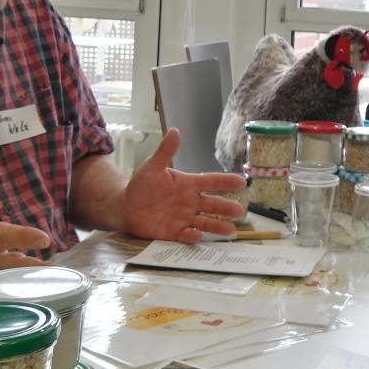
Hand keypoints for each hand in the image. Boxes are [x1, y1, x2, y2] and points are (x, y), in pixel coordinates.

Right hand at [0, 149, 52, 286]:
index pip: (4, 237)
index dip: (24, 238)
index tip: (45, 238)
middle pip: (9, 266)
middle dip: (32, 267)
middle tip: (57, 268)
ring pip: (8, 281)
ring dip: (30, 281)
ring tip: (57, 281)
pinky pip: (4, 290)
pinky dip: (21, 289)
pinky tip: (44, 288)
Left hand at [123, 129, 245, 243]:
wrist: (125, 206)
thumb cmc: (142, 185)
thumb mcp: (152, 167)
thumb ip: (165, 151)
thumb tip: (175, 131)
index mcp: (188, 184)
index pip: (211, 181)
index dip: (226, 182)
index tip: (242, 182)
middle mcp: (190, 202)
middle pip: (213, 204)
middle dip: (226, 207)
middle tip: (240, 211)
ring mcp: (183, 218)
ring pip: (205, 222)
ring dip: (217, 226)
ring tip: (230, 230)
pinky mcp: (174, 232)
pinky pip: (186, 235)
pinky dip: (193, 236)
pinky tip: (198, 235)